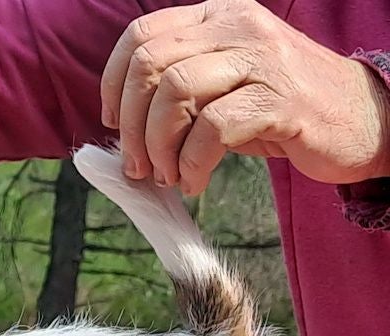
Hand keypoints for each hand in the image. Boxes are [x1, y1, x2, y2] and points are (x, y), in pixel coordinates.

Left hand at [100, 0, 389, 193]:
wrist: (361, 120)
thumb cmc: (280, 108)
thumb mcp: (221, 85)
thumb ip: (176, 91)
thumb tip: (121, 126)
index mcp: (216, 16)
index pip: (141, 36)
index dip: (113, 84)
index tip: (113, 124)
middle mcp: (237, 25)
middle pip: (150, 65)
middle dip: (131, 124)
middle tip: (138, 165)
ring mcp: (260, 58)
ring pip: (175, 93)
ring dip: (158, 146)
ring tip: (168, 175)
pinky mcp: (278, 99)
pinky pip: (212, 128)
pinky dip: (191, 163)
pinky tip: (195, 182)